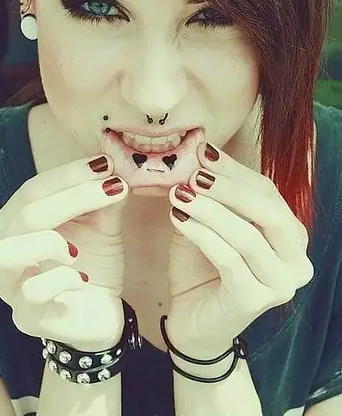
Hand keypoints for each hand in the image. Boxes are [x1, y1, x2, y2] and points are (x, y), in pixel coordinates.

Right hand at [0, 155, 128, 350]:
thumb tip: (117, 165)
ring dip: (49, 241)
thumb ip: (104, 196)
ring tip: (78, 248)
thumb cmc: (92, 261)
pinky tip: (83, 278)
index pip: (32, 190)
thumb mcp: (101, 224)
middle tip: (113, 187)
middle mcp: (2, 251)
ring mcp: (10, 287)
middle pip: (25, 215)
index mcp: (14, 223)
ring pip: (8, 252)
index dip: (68, 175)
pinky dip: (62, 279)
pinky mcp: (26, 317)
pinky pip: (33, 293)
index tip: (105, 164)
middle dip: (72, 197)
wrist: (101, 310)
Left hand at [165, 141, 313, 356]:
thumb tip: (201, 150)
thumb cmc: (202, 268)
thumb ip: (212, 193)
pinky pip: (229, 259)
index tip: (203, 152)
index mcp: (290, 237)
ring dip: (210, 210)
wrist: (192, 323)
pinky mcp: (254, 301)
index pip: (269, 193)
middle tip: (194, 174)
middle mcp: (296, 262)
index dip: (235, 171)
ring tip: (179, 193)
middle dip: (230, 189)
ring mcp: (280, 285)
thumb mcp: (209, 223)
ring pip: (248, 236)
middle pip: (270, 212)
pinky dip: (202, 234)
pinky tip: (177, 217)